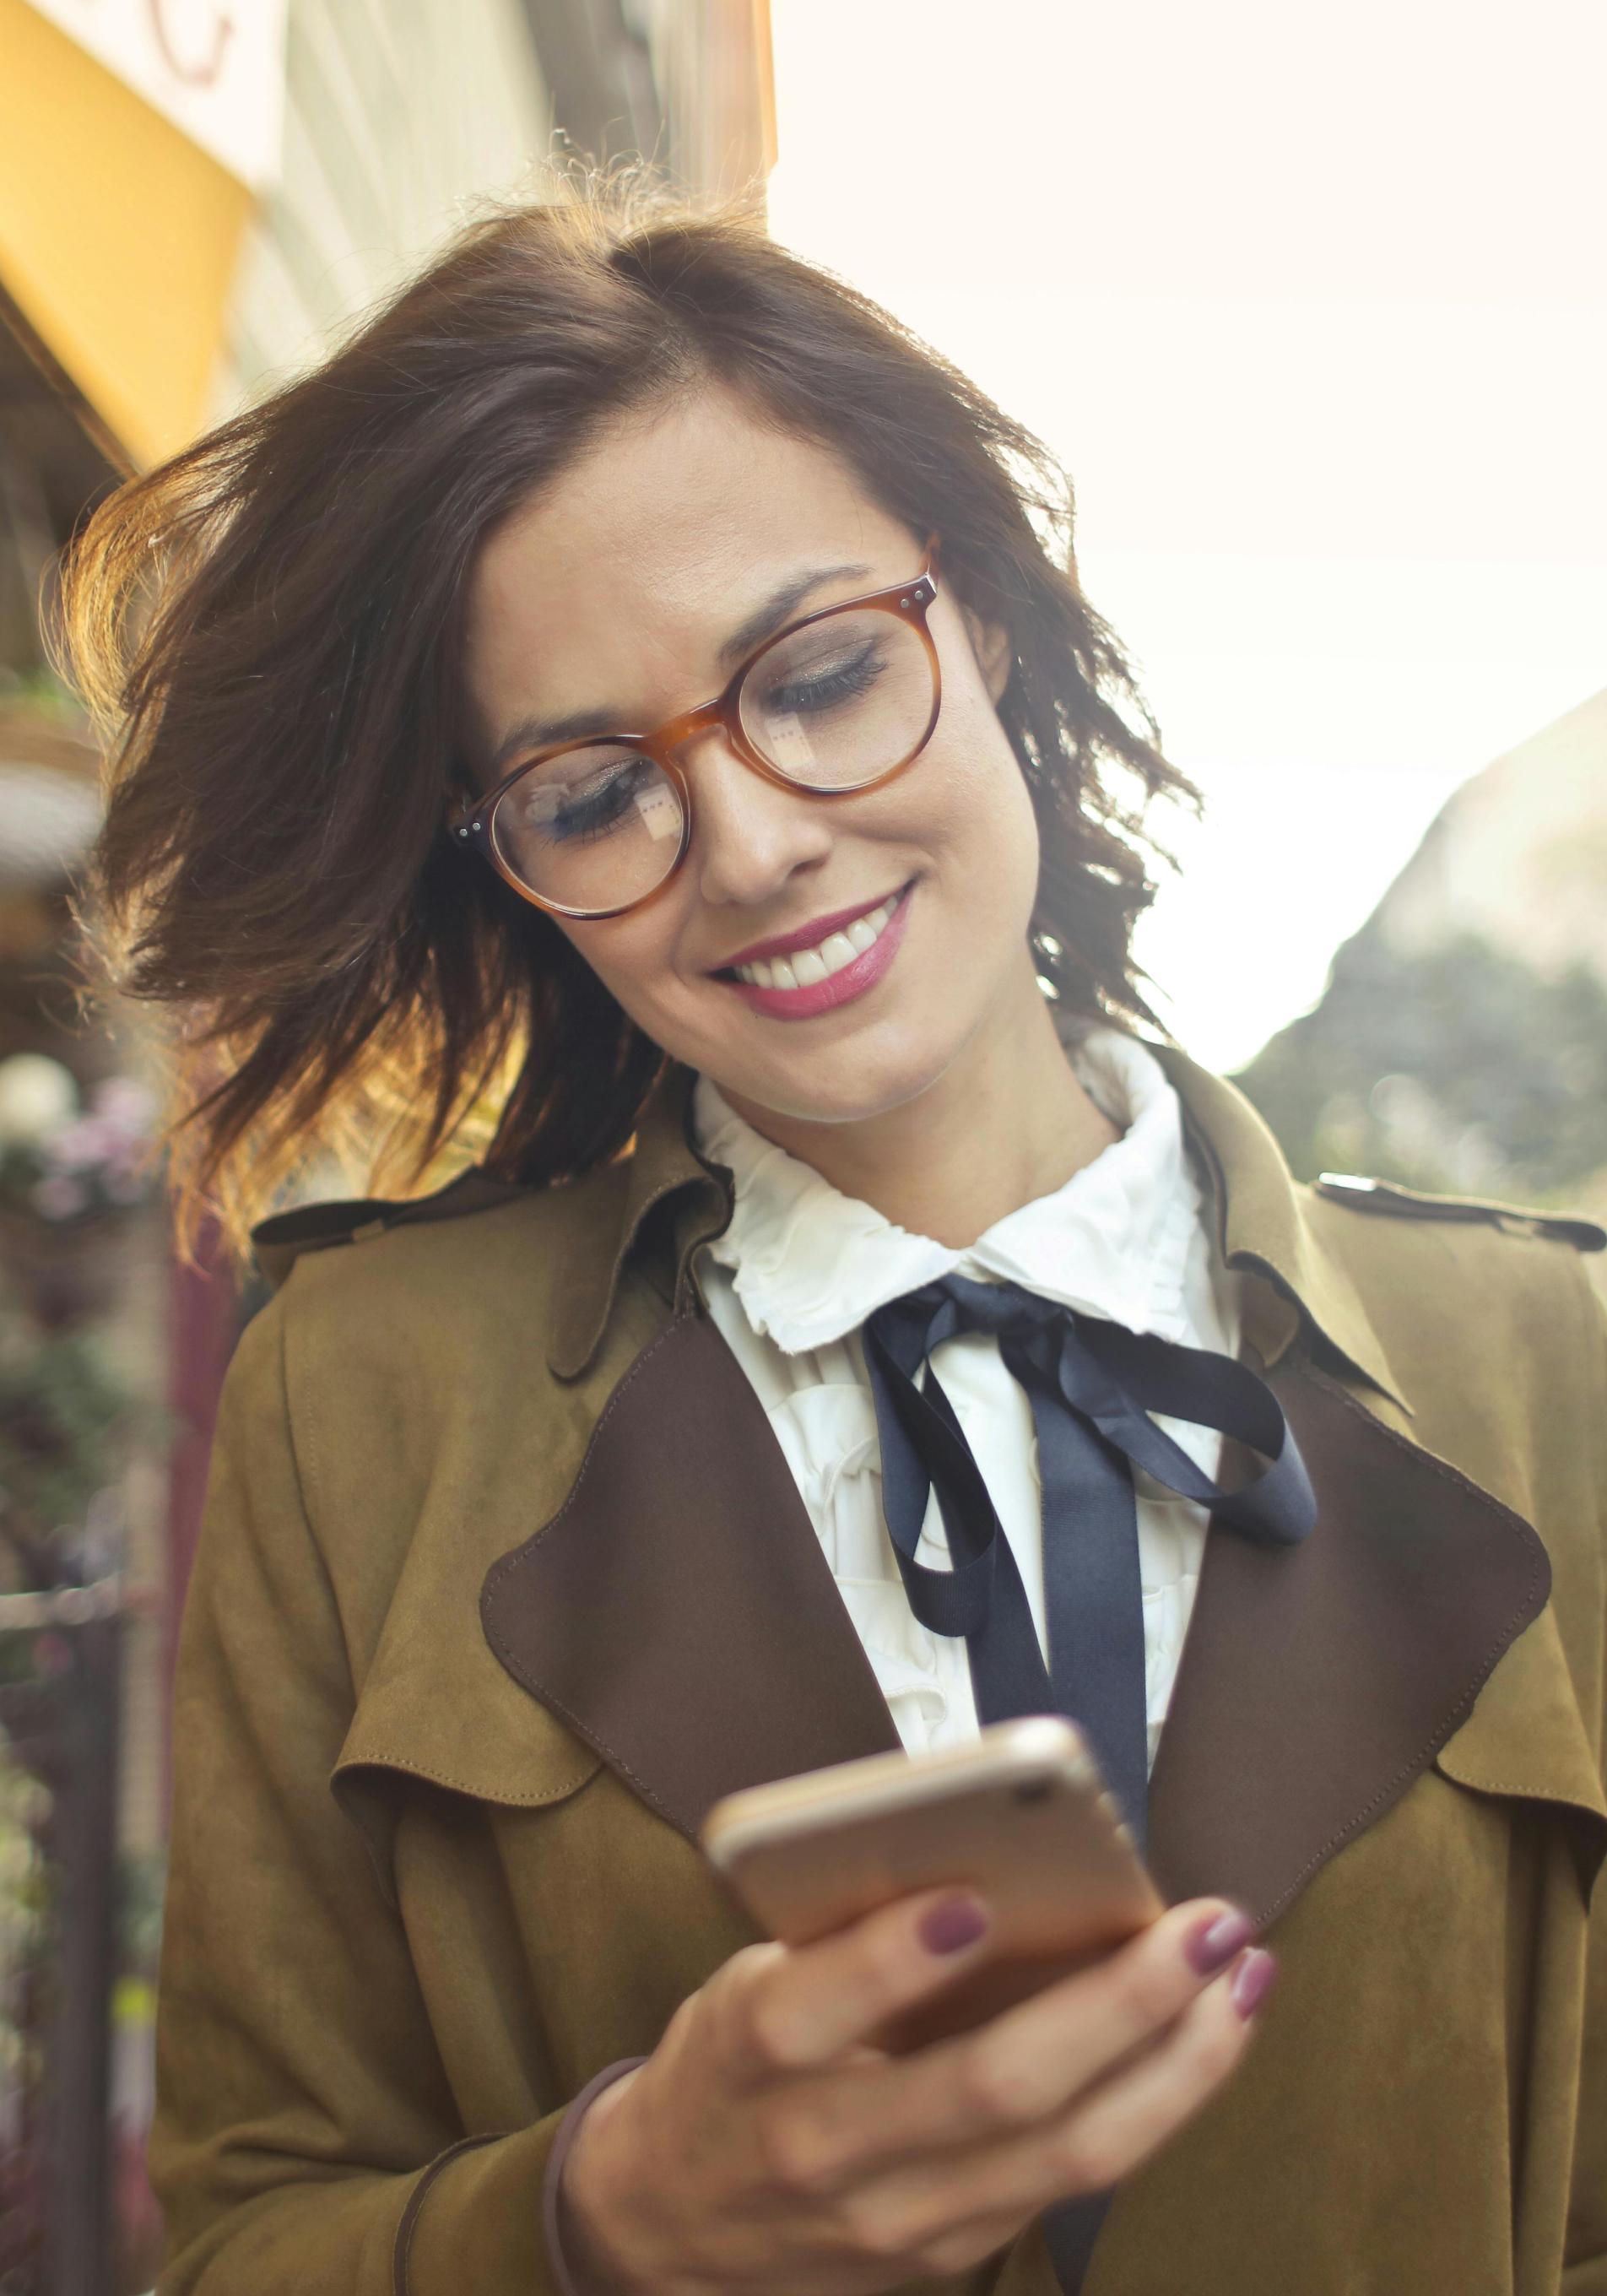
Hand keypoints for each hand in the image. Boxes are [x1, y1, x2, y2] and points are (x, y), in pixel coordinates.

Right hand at [559, 1888, 1272, 2293]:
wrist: (671, 2229)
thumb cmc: (728, 2066)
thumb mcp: (742, 1980)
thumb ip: (839, 1936)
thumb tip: (986, 1854)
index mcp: (750, 2054)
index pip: (817, 2011)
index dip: (893, 1959)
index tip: (972, 1895)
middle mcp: (827, 2150)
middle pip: (990, 2089)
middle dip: (1115, 2005)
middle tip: (1203, 1924)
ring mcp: (901, 2220)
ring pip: (1066, 2153)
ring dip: (1175, 2063)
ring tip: (1241, 1974)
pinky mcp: (954, 2255)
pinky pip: (1077, 2181)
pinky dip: (1158, 2101)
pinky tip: (1209, 2033)